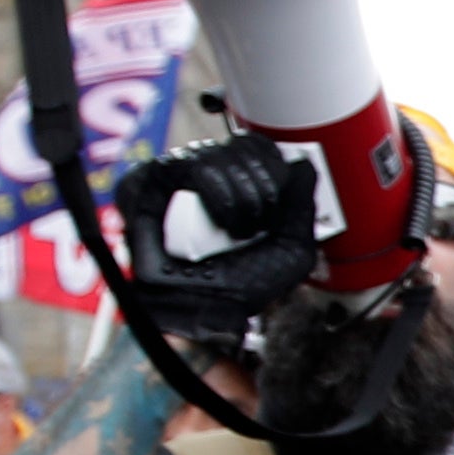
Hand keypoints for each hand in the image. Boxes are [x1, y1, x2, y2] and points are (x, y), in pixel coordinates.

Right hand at [114, 134, 320, 329]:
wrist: (203, 308)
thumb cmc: (240, 285)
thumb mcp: (290, 250)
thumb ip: (302, 207)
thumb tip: (302, 165)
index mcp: (237, 180)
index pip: (259, 146)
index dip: (274, 171)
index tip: (274, 211)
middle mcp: (207, 171)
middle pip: (242, 146)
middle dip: (260, 191)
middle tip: (253, 228)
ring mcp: (178, 173)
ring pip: (218, 155)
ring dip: (239, 200)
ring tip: (232, 232)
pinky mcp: (150, 181)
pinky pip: (189, 165)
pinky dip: (215, 194)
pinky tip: (216, 222)